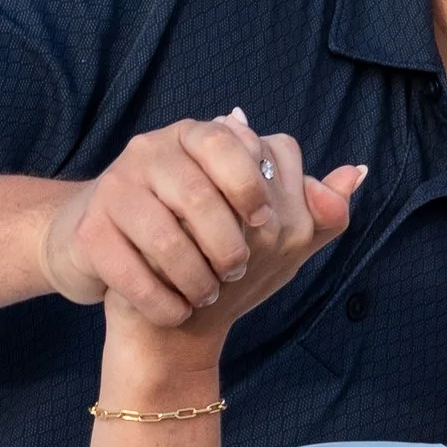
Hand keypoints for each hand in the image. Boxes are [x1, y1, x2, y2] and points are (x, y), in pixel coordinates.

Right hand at [42, 112, 360, 330]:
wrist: (109, 255)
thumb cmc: (195, 235)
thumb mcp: (256, 217)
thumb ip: (308, 202)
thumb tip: (355, 176)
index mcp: (195, 136)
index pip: (235, 144)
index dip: (256, 190)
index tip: (266, 226)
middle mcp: (150, 151)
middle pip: (200, 195)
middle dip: (227, 244)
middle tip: (237, 270)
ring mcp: (115, 189)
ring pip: (166, 237)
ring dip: (196, 277)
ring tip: (207, 292)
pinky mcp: (91, 233)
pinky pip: (130, 270)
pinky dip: (162, 301)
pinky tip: (177, 309)